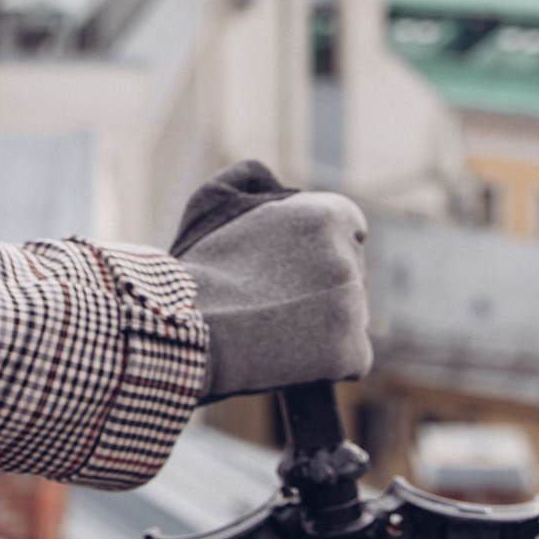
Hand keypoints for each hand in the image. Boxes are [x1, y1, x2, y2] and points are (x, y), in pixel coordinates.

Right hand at [172, 160, 370, 402]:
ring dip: (324, 321)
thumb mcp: (212, 200)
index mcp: (324, 214)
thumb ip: (251, 178)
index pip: (350, 228)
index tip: (294, 265)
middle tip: (276, 298)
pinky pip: (351, 357)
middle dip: (323, 284)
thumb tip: (274, 180)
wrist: (186, 330)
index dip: (321, 248)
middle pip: (352, 272)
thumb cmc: (197, 267)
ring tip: (276, 326)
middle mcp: (346, 256)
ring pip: (351, 314)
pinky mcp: (351, 351)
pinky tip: (291, 355)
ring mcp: (353, 306)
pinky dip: (329, 361)